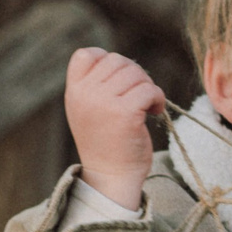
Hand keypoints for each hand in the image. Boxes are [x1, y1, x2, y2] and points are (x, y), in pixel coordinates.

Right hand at [65, 47, 164, 210]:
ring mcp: (103, 103)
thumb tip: (124, 62)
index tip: (119, 82)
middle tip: (139, 96)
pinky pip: (149, 89)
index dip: (107, 60)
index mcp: (73, 92)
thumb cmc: (106, 142)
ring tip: (146, 106)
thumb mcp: (88, 109)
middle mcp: (85, 95)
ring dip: (148, 87)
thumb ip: (96, 84)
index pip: (86, 54)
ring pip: (136, 74)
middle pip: (117, 61)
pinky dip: (158, 98)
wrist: (111, 176)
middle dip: (135, 75)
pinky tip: (154, 112)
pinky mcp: (125, 113)